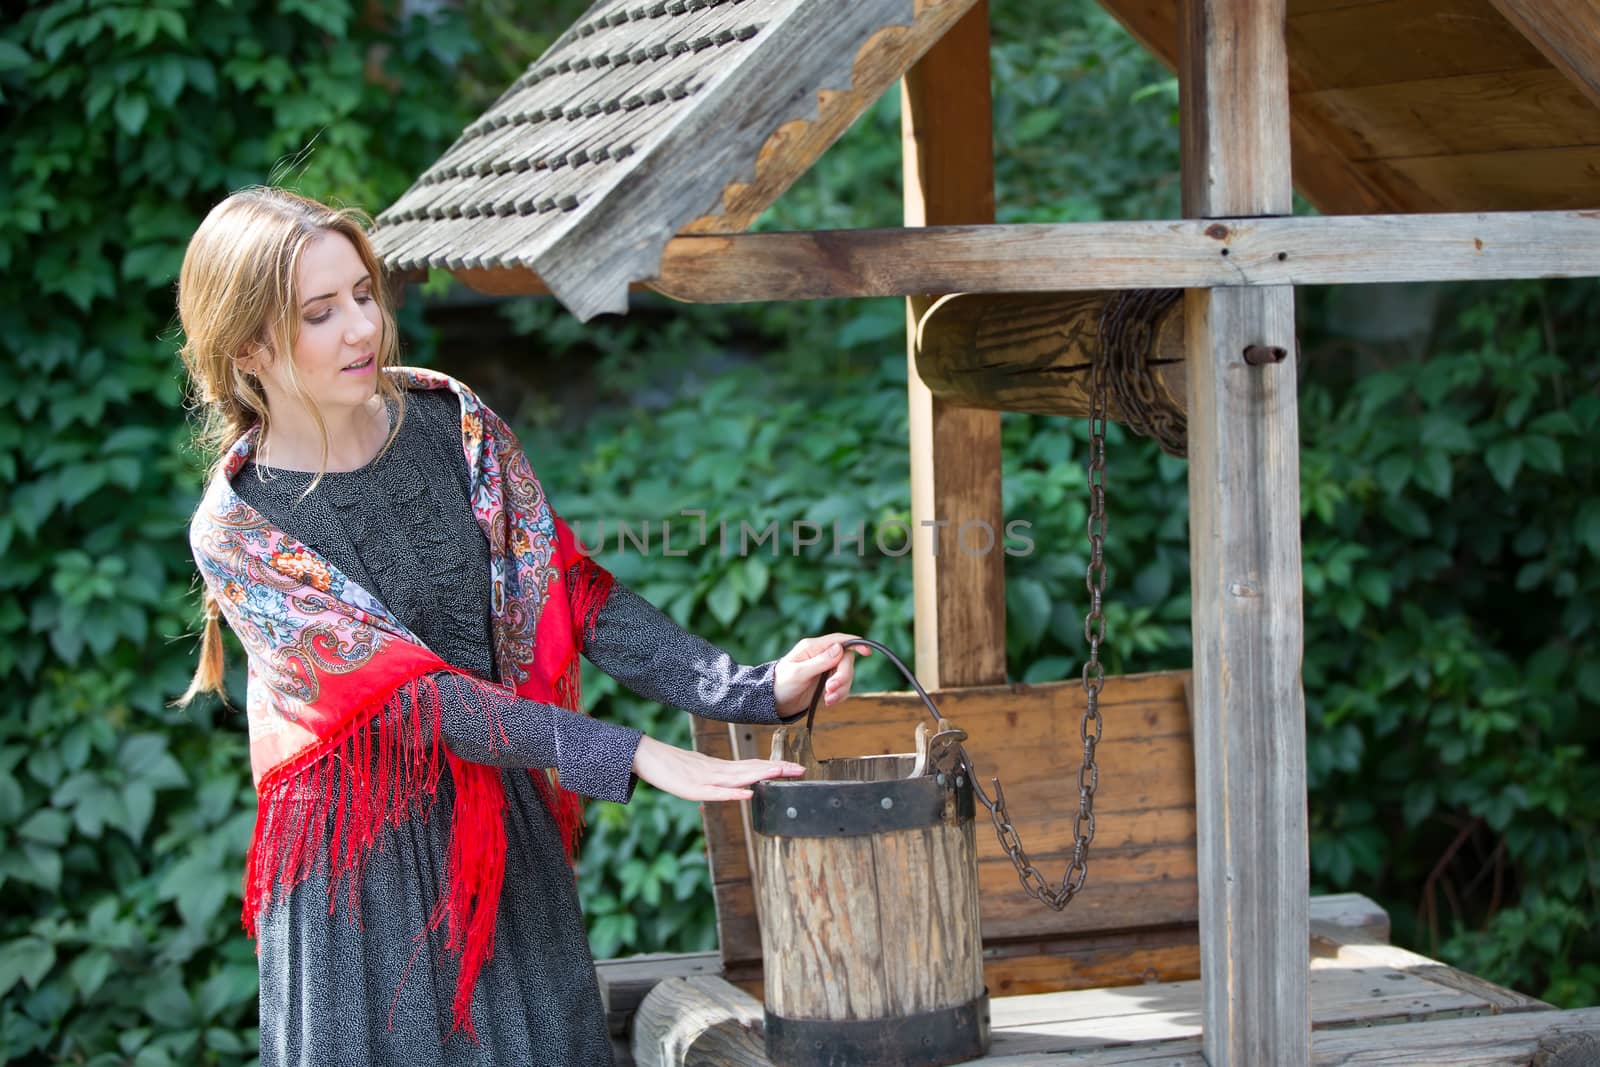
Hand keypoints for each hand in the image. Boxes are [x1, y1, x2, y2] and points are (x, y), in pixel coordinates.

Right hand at [630, 735, 805, 801]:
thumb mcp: (697, 772)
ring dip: (761, 775)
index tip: (795, 767)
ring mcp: (705, 778)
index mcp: (719, 768)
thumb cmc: (669, 765)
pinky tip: (749, 793)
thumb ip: (715, 777)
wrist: (645, 755)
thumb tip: (733, 783)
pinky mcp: (693, 787)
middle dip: (777, 770)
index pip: (752, 767)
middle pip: (751, 769)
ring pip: (739, 777)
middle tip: (802, 769)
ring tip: (782, 774)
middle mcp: (716, 771)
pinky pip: (716, 792)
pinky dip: (734, 793)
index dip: (774, 767)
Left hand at [773, 632, 870, 717]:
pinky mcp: (826, 683)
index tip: (867, 653)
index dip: (856, 644)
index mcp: (812, 647)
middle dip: (843, 677)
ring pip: (846, 675)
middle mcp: (821, 656)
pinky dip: (839, 695)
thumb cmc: (780, 684)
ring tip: (828, 700)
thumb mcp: (798, 673)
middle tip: (830, 690)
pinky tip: (828, 702)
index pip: (839, 640)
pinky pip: (842, 687)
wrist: (774, 701)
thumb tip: (839, 648)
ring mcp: (825, 669)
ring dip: (841, 689)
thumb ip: (819, 661)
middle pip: (846, 660)